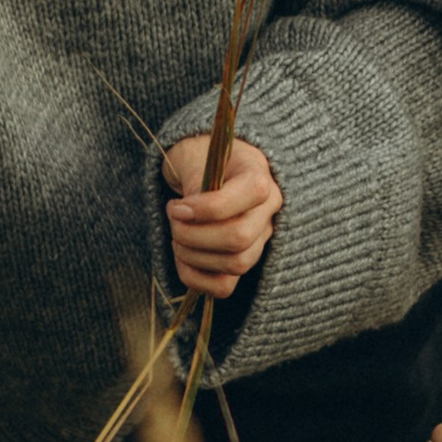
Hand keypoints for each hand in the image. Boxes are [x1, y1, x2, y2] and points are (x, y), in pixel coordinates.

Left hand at [163, 134, 283, 299]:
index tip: (175, 207)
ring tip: (176, 236)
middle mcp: (268, 212)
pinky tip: (182, 257)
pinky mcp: (242, 261)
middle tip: (173, 220)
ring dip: (193, 256)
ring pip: (235, 265)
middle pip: (240, 238)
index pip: (248, 198)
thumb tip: (187, 214)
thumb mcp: (193, 155)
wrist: (206, 168)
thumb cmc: (199, 159)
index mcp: (260, 177)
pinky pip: (224, 286)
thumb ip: (195, 181)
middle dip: (193, 236)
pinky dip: (195, 278)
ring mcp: (259, 240)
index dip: (205, 209)